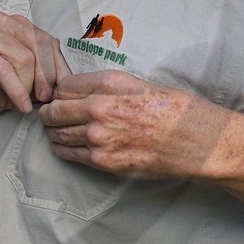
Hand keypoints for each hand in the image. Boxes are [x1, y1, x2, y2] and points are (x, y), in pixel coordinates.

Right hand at [0, 11, 70, 115]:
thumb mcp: (21, 81)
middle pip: (40, 47)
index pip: (48, 41)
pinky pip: (6, 71)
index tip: (61, 89)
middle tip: (44, 98)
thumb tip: (64, 84)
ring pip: (25, 60)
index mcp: (14, 24)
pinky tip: (19, 104)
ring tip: (23, 100)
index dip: (58, 67)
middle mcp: (1, 22)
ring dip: (28, 86)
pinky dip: (16, 91)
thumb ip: (40, 76)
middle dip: (46, 77)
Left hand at [42, 69, 227, 177]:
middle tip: (50, 114)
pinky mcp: (103, 160)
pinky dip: (62, 149)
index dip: (59, 92)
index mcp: (108, 83)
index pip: (62, 86)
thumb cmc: (171, 108)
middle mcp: (99, 108)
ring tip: (57, 130)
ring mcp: (99, 136)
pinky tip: (65, 145)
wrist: (195, 140)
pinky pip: (68, 154)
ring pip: (57, 133)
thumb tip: (76, 91)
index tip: (60, 97)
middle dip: (49, 112)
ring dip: (53, 132)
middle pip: (53, 110)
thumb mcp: (136, 83)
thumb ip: (103, 86)